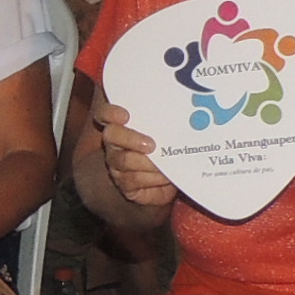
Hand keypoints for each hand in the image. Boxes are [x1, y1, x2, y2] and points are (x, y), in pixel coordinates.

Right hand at [86, 96, 178, 220]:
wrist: (168, 180)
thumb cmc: (166, 149)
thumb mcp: (166, 132)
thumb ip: (166, 120)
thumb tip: (189, 108)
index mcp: (120, 125)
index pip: (105, 114)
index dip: (111, 113)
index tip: (126, 115)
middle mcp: (115, 144)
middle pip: (111, 135)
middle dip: (130, 139)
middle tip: (152, 145)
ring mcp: (117, 166)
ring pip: (124, 161)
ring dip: (148, 163)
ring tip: (166, 165)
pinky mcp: (126, 186)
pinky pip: (134, 181)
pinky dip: (153, 179)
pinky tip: (166, 178)